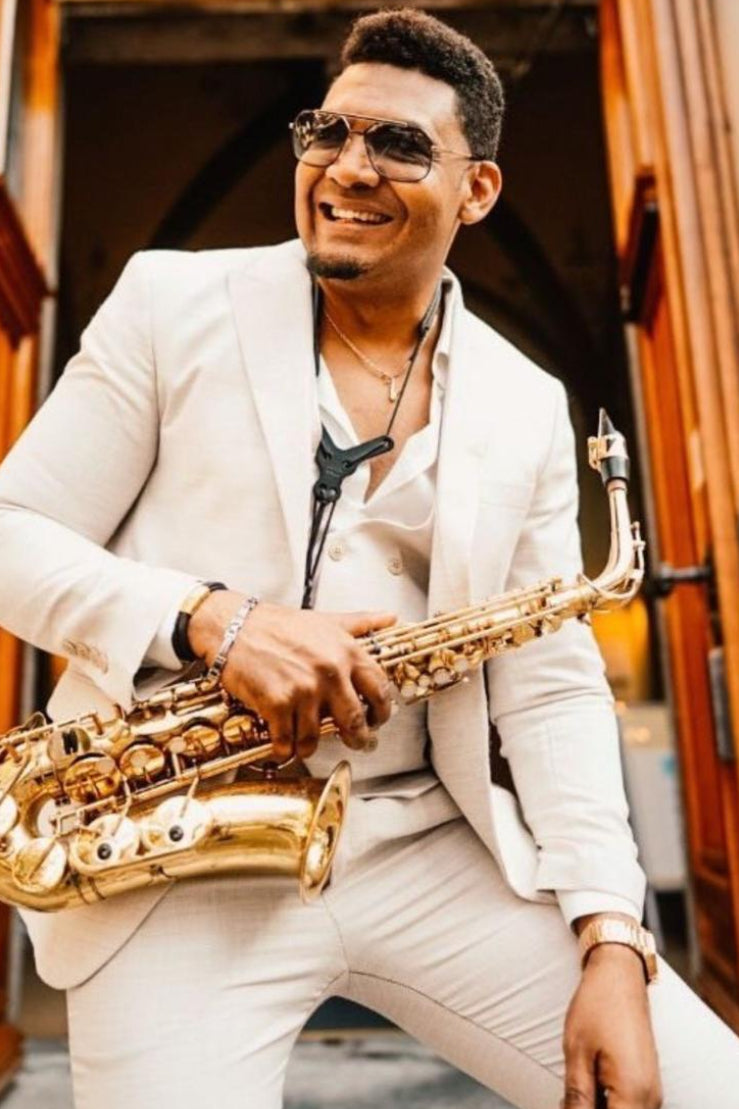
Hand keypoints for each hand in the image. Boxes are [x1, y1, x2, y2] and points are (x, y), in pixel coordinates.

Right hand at [188, 591, 396, 759]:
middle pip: (355, 721)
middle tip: (356, 742)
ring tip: (307, 745)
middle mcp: (330, 672)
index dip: (382, 710)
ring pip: (317, 737)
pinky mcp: (277, 703)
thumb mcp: (325, 620)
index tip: (377, 719)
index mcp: (346, 651)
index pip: (379, 689)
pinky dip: (284, 750)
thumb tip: (390, 617)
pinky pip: (287, 741)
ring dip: (311, 746)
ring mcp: (303, 690)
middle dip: (358, 738)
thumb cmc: (278, 624)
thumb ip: (360, 622)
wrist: (234, 626)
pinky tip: (282, 747)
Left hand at [561, 944, 661, 1108]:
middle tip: (567, 1097)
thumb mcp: (576, 1053)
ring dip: (597, 1107)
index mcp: (633, 1094)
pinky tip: (587, 1085)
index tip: (568, 1104)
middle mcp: (650, 1098)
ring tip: (576, 1086)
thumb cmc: (598, 1006)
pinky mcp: (646, 1083)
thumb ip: (577, 1098)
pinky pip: (628, 1105)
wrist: (620, 974)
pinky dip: (607, 1102)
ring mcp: (651, 1091)